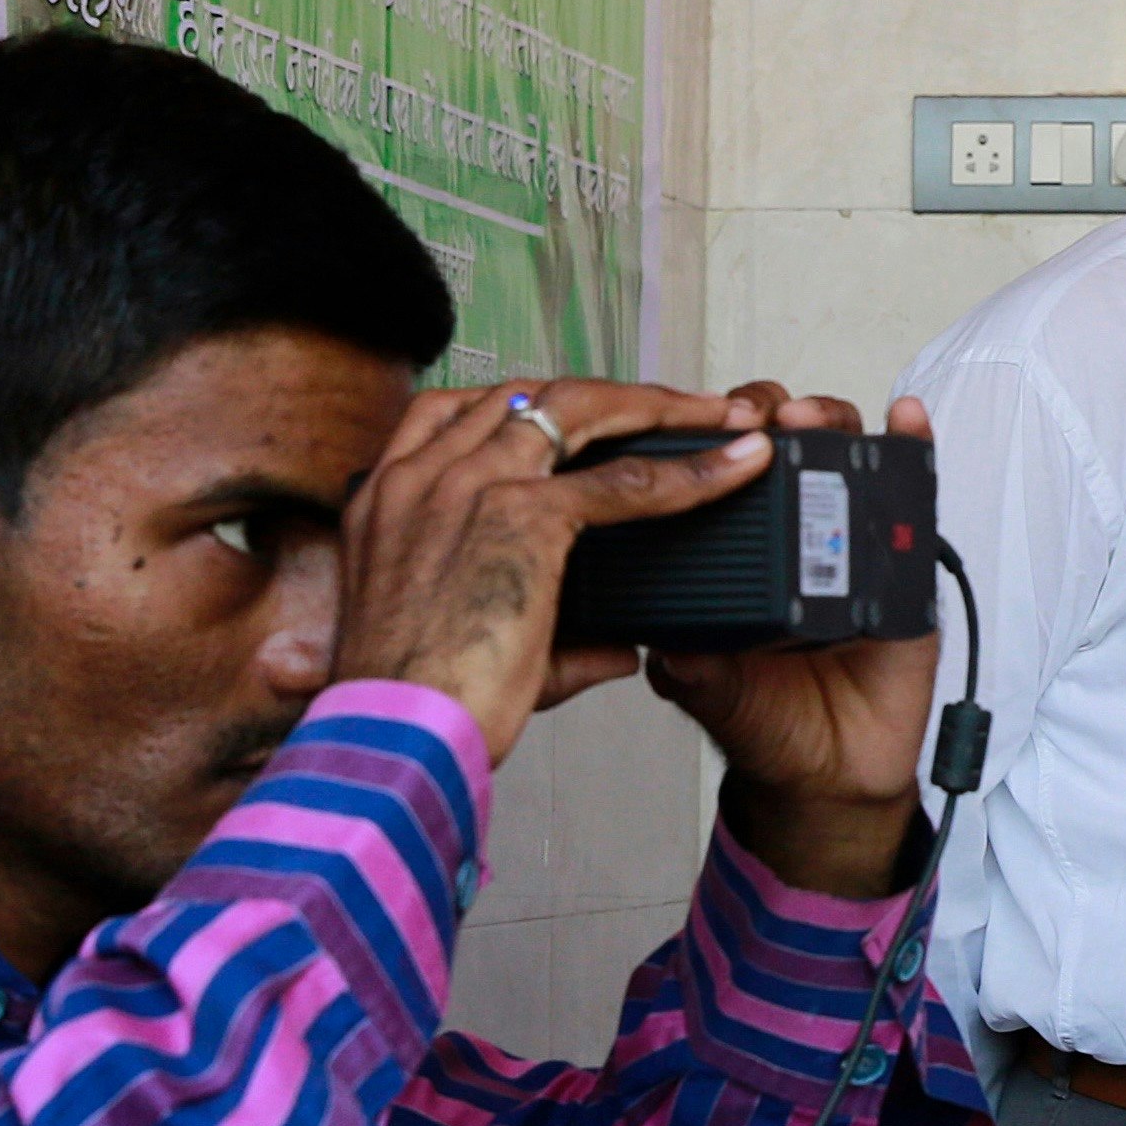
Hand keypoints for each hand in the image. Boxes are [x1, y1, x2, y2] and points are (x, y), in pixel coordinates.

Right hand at [334, 377, 772, 762]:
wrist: (390, 734)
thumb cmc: (412, 706)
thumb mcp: (466, 649)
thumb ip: (553, 642)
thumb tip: (619, 650)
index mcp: (390, 497)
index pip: (464, 411)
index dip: (534, 403)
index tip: (587, 415)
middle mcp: (424, 475)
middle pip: (529, 392)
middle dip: (613, 392)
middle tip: (679, 403)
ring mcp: (471, 485)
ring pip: (581, 410)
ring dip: (660, 407)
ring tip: (722, 414)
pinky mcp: (521, 517)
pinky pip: (624, 481)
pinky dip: (691, 472)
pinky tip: (735, 465)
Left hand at [648, 387, 940, 898]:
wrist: (829, 775)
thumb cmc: (765, 723)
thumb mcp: (711, 693)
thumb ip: (692, 665)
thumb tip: (663, 640)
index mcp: (736, 557)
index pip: (714, 473)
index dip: (705, 438)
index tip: (692, 426)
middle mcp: (791, 538)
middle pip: (780, 444)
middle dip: (765, 412)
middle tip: (756, 418)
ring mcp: (849, 544)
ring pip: (841, 455)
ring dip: (827, 419)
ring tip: (810, 418)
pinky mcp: (902, 566)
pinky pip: (911, 499)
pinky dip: (912, 450)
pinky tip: (906, 418)